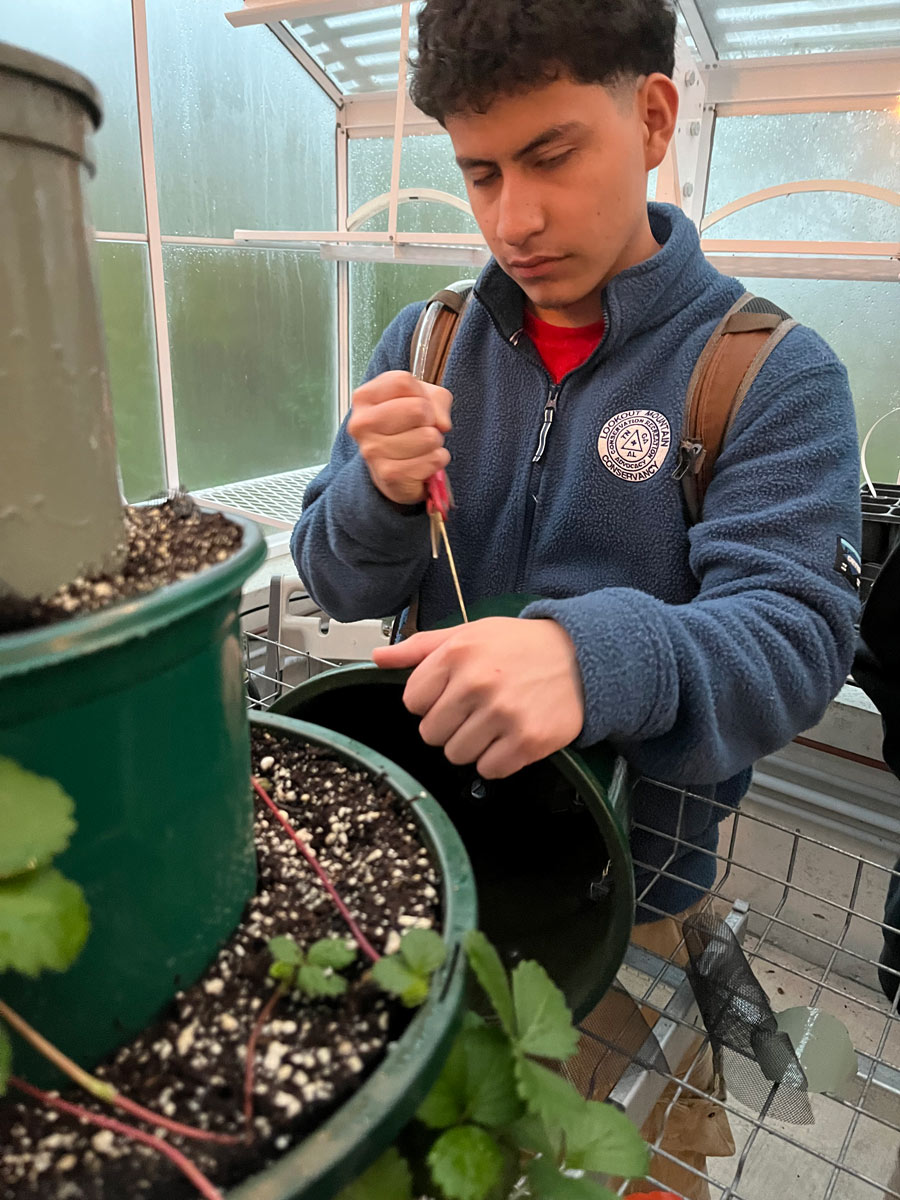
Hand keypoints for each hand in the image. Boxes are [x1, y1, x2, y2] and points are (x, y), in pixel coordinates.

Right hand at [347, 370, 452, 505]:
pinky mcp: (389, 475)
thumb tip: (441, 424)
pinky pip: (433, 460)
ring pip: (429, 437)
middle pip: (418, 409)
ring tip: (419, 446)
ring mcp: (372, 451)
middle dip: (430, 420)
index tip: (415, 404)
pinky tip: (421, 462)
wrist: (395, 468)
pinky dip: (436, 461)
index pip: (404, 382)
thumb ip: (436, 399)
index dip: (421, 393)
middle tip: (419, 428)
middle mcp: (362, 423)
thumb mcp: (423, 398)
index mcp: (364, 397)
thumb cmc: (406, 426)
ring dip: (434, 443)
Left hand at [372, 618, 584, 777]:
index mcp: (456, 654)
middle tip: (475, 709)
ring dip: (472, 744)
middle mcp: (477, 684)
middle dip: (449, 725)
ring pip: (457, 755)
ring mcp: (503, 715)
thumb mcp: (468, 633)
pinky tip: (510, 736)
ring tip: (494, 721)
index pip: (412, 702)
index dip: (430, 701)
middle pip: (431, 734)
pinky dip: (497, 759)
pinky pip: (489, 770)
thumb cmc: (518, 645)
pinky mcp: (528, 741)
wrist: (582, 656)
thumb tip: (377, 659)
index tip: (451, 694)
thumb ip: (419, 648)